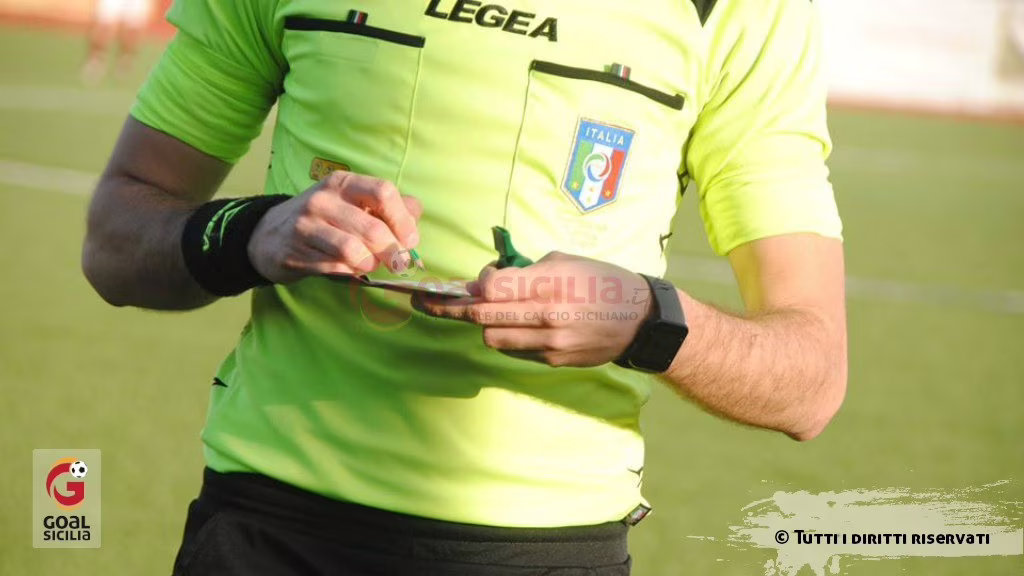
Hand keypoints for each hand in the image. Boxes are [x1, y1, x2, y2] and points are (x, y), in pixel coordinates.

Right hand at [248, 171, 421, 283]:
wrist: (270, 235)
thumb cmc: (325, 219)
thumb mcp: (353, 203)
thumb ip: (388, 206)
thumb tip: (415, 215)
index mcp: (343, 183)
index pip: (384, 192)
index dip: (403, 220)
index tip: (410, 240)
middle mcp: (323, 200)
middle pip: (374, 229)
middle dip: (392, 252)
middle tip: (396, 262)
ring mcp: (306, 226)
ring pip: (354, 251)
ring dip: (370, 264)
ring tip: (370, 264)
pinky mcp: (295, 252)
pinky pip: (335, 268)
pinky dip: (350, 273)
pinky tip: (348, 268)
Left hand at [413, 252, 651, 366]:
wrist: (639, 320)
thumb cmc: (601, 280)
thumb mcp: (565, 261)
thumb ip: (524, 271)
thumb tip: (486, 281)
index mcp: (550, 283)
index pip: (491, 288)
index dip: (474, 284)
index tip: (471, 281)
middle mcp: (546, 315)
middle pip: (481, 316)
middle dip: (451, 309)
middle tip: (427, 303)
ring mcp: (549, 343)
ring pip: (491, 338)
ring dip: (482, 325)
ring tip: (484, 313)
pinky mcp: (552, 360)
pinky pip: (513, 350)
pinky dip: (506, 337)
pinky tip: (515, 326)